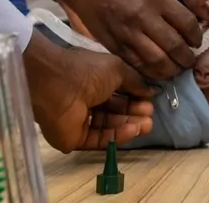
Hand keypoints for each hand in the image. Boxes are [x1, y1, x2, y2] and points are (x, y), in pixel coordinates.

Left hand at [25, 34, 153, 151]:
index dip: (134, 98)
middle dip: (133, 114)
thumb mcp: (117, 69)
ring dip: (128, 126)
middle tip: (150, 117)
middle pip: (114, 112)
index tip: (150, 102)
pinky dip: (116, 136)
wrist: (57, 86)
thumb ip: (135, 82)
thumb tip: (151, 90)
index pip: (117, 94)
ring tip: (146, 126)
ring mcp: (79, 121)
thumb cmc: (87, 72)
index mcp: (94, 81)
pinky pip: (98, 139)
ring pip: (108, 127)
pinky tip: (132, 131)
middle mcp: (87, 101)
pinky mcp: (74, 139)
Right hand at [53, 0, 200, 79]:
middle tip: (190, 61)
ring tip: (176, 70)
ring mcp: (128, 33)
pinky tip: (158, 72)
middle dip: (187, 59)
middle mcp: (144, 16)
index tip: (197, 42)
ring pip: (158, 61)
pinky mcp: (115, 45)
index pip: (187, 23)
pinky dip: (152, 72)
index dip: (197, 37)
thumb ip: (167, 7)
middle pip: (175, 46)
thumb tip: (187, 28)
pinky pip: (138, 65)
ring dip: (172, 70)